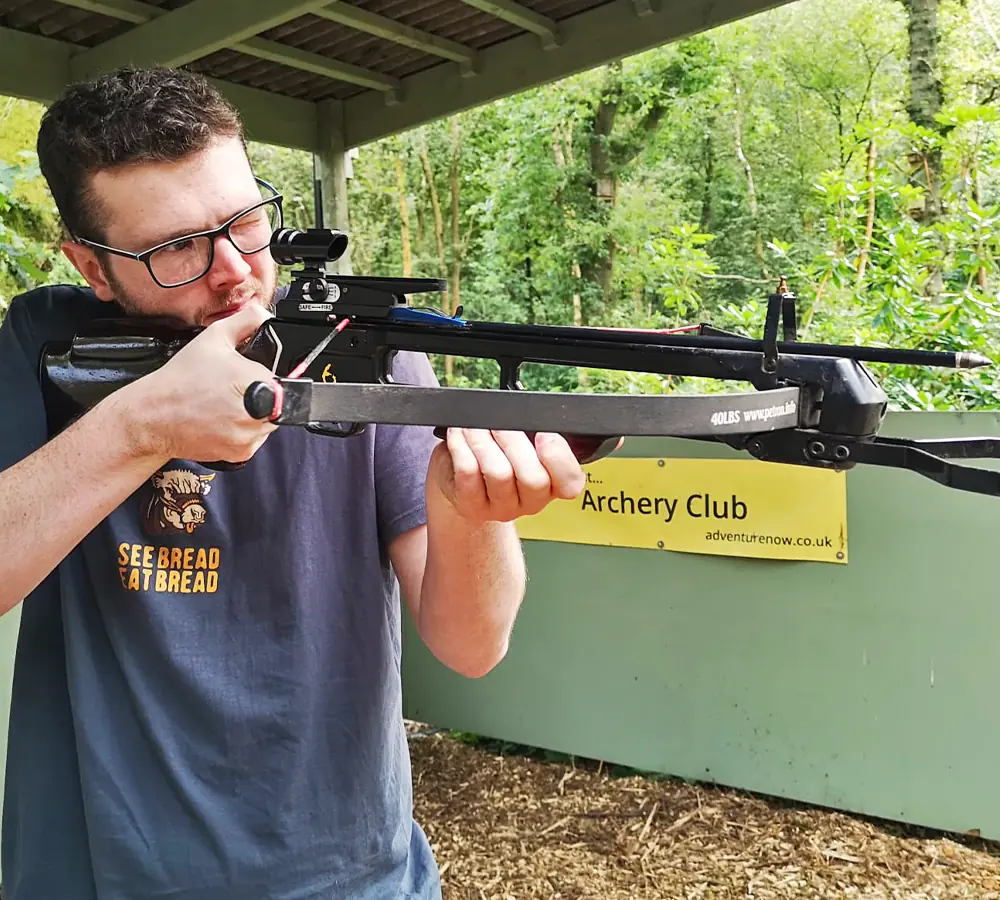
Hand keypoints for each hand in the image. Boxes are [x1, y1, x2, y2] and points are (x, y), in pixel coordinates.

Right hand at [121, 304, 280, 463]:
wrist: (154, 416)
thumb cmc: (181, 379)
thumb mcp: (214, 338)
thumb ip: (245, 321)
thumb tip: (262, 312)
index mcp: (257, 381)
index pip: (283, 380)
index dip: (265, 376)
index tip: (248, 375)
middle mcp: (257, 412)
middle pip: (279, 402)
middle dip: (262, 395)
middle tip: (233, 390)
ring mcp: (250, 435)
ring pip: (268, 423)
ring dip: (255, 414)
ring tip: (225, 404)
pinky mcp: (242, 452)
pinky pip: (255, 440)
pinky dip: (244, 432)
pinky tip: (223, 420)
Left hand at [427, 428, 586, 522]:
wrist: (459, 479)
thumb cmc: (497, 454)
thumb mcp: (523, 443)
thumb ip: (534, 433)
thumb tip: (528, 415)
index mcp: (553, 486)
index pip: (570, 483)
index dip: (559, 458)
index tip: (543, 434)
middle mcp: (531, 503)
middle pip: (533, 478)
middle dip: (513, 440)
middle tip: (498, 422)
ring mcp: (501, 509)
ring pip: (498, 473)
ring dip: (483, 440)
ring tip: (473, 426)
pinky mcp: (472, 507)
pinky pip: (469, 473)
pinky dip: (462, 447)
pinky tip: (459, 435)